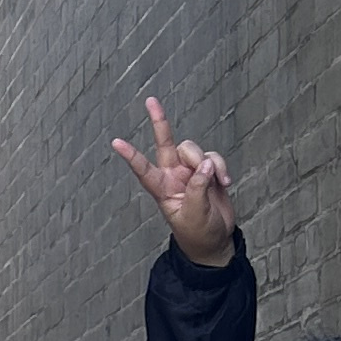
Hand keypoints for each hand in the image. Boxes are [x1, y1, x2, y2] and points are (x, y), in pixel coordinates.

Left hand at [114, 93, 236, 266]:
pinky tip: (225, 182)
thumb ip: (198, 188)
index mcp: (162, 189)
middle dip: (159, 121)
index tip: (115, 142)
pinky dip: (220, 166)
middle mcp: (174, 176)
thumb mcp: (194, 214)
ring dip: (208, 161)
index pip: (143, 170)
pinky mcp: (207, 171)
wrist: (216, 239)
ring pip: (194, 150)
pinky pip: (213, 157)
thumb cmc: (197, 232)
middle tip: (150, 100)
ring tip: (217, 181)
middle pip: (166, 143)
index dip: (131, 156)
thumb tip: (204, 163)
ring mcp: (191, 172)